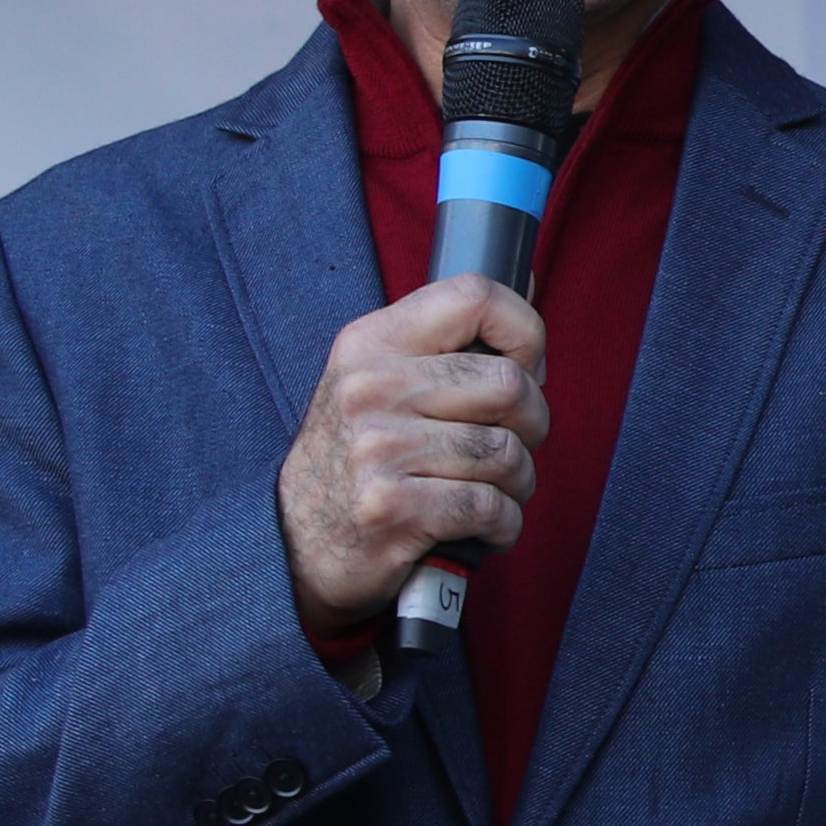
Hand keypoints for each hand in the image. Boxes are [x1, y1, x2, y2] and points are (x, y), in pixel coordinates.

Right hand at [277, 276, 550, 641]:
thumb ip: (446, 341)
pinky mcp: (391, 508)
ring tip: (491, 490)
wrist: (292, 545)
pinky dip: (503, 525)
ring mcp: (377, 448)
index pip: (473, 295)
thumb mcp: (377, 381)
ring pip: (507, 452)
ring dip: (517, 483)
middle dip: (533, 424)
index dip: (525, 332)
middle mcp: (370, 388)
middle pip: (510, 384)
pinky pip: (491, 507)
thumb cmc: (355, 460)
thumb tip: (526, 279)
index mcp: (370, 344)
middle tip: (511, 445)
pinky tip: (482, 528)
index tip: (527, 367)